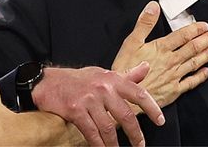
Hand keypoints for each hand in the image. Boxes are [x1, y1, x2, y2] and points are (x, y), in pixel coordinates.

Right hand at [32, 63, 164, 146]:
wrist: (47, 82)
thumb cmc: (78, 79)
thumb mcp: (103, 74)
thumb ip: (126, 75)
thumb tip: (146, 67)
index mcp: (112, 79)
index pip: (138, 93)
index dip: (152, 108)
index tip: (160, 121)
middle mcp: (103, 88)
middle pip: (126, 115)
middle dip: (135, 134)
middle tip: (140, 145)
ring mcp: (89, 99)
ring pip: (109, 128)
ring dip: (115, 144)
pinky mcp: (76, 110)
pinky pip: (92, 133)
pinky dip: (99, 145)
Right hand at [112, 1, 207, 109]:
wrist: (125, 96)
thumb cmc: (125, 70)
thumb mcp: (130, 42)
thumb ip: (144, 23)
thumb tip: (153, 7)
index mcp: (161, 48)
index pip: (182, 36)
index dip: (195, 29)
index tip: (204, 25)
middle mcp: (171, 61)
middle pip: (192, 48)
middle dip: (205, 39)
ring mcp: (174, 76)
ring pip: (194, 63)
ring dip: (206, 54)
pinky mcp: (174, 90)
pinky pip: (191, 82)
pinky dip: (200, 76)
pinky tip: (206, 71)